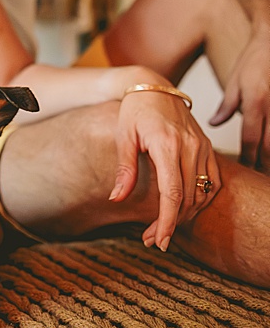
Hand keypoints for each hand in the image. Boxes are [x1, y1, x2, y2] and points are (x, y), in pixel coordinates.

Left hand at [109, 88, 218, 250]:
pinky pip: (211, 181)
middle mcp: (190, 148)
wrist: (154, 87)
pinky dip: (200, 199)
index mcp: (167, 145)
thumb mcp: (123, 137)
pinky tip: (184, 209)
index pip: (172, 193)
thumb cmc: (134, 111)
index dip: (167, 220)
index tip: (159, 240)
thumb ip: (124, 169)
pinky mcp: (207, 148)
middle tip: (153, 240)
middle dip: (171, 224)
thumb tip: (116, 199)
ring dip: (185, 215)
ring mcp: (202, 148)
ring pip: (201, 193)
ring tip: (163, 229)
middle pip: (187, 198)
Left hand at [209, 31, 269, 169]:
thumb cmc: (255, 61)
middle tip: (258, 175)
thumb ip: (227, 106)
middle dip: (264, 163)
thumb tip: (214, 123)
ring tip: (267, 168)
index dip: (248, 157)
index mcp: (255, 103)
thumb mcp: (236, 82)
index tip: (244, 168)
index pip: (251, 138)